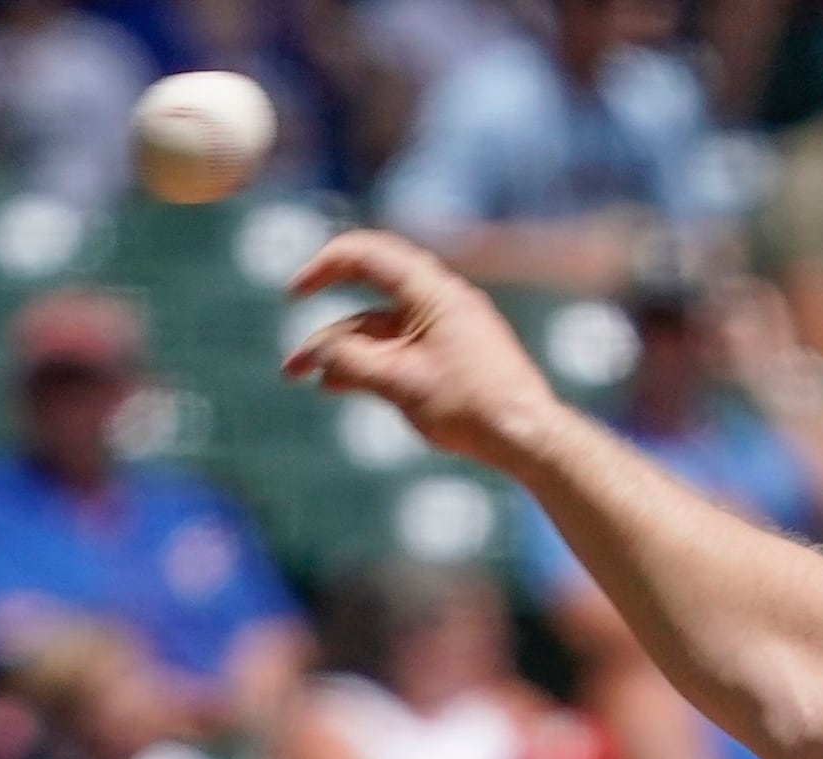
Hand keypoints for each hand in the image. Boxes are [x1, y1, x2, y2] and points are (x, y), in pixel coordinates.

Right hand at [282, 230, 568, 473]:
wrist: (530, 439)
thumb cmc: (471, 407)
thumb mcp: (398, 383)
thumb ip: (350, 361)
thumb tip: (317, 353)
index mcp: (432, 291)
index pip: (366, 255)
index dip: (322, 267)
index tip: (294, 294)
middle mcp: (441, 302)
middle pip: (369, 300)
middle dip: (327, 332)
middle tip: (292, 363)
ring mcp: (449, 329)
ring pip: (384, 331)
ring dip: (345, 354)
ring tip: (312, 384)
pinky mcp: (455, 357)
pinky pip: (403, 350)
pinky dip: (373, 365)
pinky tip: (342, 387)